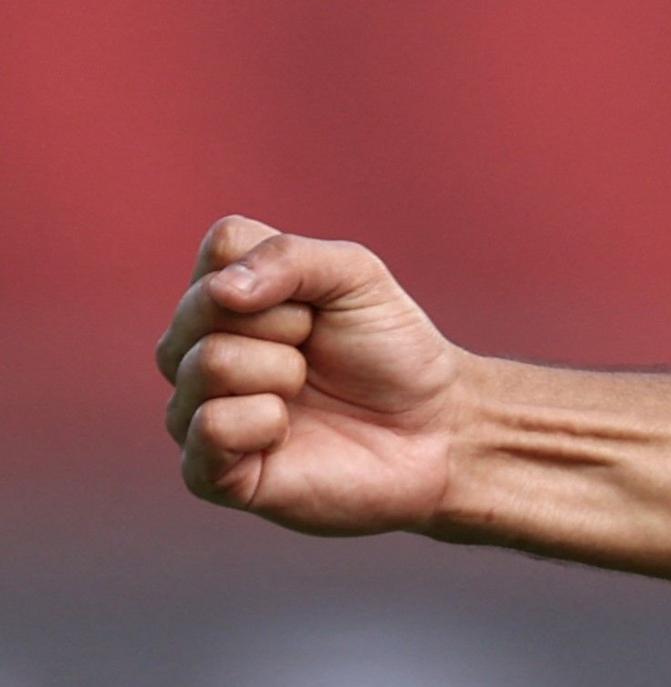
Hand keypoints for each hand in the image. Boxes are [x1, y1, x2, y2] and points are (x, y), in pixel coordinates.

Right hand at [157, 217, 464, 534]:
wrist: (431, 427)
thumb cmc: (389, 348)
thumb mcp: (357, 276)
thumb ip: (290, 258)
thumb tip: (221, 289)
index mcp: (226, 293)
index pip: (223, 245)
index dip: (288, 268)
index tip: (319, 302)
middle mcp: (195, 347)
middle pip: (204, 304)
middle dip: (287, 322)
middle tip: (316, 348)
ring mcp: (195, 408)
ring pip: (206, 363)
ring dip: (282, 372)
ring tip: (304, 390)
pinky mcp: (206, 470)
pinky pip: (209, 427)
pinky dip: (265, 423)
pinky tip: (285, 433)